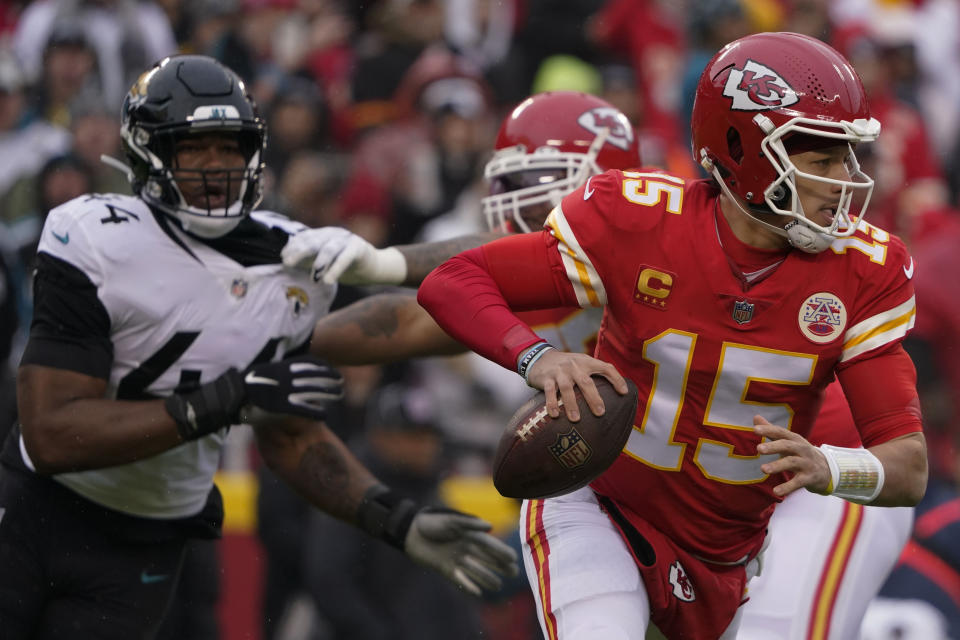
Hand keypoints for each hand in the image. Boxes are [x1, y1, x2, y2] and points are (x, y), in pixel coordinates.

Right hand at [243, 355, 342, 420]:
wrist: (233, 392)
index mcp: (284, 365)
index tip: (332, 369)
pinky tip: (325, 415)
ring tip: (340, 394)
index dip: (324, 366)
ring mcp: (287, 391)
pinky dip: (316, 412)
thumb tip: (285, 366)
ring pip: (315, 391)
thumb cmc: (247, 380)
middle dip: (331, 378)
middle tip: (341, 381)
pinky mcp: (283, 406)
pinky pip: (304, 409)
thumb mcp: (264, 368)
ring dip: (330, 393)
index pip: (310, 363)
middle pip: (317, 376)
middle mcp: (288, 376)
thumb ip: (278, 367)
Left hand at [281, 227, 406, 285]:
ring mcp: (348, 239)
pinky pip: (345, 258)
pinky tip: (328, 281)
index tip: (283, 256)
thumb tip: (287, 261)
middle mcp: (335, 234)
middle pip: (314, 241)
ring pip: (330, 249)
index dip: (293, 246)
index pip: (306, 237)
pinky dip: (336, 269)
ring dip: (319, 263)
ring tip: (313, 278)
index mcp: (325, 234)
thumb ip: (309, 259)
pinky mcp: (359, 248)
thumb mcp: (325, 262)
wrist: (375, 267)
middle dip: (299, 252)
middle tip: (288, 263)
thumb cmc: (346, 265)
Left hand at [404, 508, 518, 596]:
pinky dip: (468, 586)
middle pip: (486, 558)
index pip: (489, 544)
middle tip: (514, 573)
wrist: (411, 532)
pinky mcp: (445, 569)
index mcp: (468, 535)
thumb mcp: (450, 521)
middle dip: (500, 566)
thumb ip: (470, 524)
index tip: (514, 558)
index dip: (501, 551)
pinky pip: (460, 579)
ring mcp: (456, 559)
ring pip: (475, 570)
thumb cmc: (431, 522)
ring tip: (498, 586)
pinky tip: (478, 593)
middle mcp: (465, 548)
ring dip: (486, 578)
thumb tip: (490, 527)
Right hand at [525, 349, 627, 421]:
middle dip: (594, 398)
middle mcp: (574, 365)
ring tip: (576, 419)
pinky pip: (550, 392)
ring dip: (572, 404)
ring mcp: (560, 372)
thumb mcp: (581, 363)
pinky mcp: (546, 378)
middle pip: (586, 382)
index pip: (606, 367)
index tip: (624, 392)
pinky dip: (552, 403)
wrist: (539, 357)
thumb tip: (616, 393)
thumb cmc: (566, 366)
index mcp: (586, 361)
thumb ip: (594, 373)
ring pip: (567, 388)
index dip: (616, 379)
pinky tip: (555, 415)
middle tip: (600, 413)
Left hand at [754, 416, 832, 496]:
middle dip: (773, 447)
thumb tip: (755, 417)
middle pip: (787, 445)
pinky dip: (787, 487)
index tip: (755, 429)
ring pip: (792, 463)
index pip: (780, 432)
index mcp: (794, 439)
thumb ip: (771, 431)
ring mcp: (806, 463)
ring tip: (763, 469)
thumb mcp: (788, 441)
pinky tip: (776, 491)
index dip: (768, 430)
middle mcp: (801, 449)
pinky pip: (798, 482)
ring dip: (777, 465)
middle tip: (759, 449)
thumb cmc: (800, 453)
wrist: (827, 470)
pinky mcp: (810, 477)